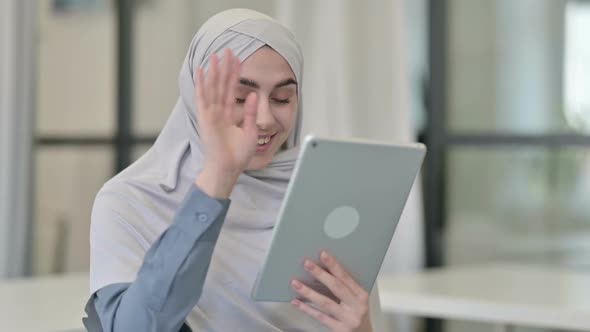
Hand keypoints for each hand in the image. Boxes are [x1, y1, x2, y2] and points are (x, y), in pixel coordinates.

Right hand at [194, 49, 257, 197]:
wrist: (228, 168)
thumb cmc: (238, 155)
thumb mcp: (251, 131)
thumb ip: (252, 112)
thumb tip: (256, 94)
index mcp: (229, 115)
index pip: (232, 90)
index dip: (235, 75)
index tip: (238, 61)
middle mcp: (219, 112)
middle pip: (222, 85)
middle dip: (224, 68)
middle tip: (227, 51)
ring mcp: (211, 114)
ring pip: (212, 87)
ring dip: (213, 71)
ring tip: (214, 55)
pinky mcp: (205, 117)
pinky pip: (202, 97)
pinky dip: (200, 84)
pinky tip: (200, 71)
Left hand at [290, 251, 372, 331]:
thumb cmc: (357, 315)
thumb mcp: (356, 299)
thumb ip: (344, 287)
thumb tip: (323, 269)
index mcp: (361, 295)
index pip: (346, 277)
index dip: (333, 265)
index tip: (323, 254)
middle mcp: (356, 307)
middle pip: (336, 287)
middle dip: (320, 274)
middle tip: (307, 263)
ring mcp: (348, 319)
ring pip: (325, 303)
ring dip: (308, 292)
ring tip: (296, 283)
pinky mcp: (339, 330)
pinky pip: (320, 317)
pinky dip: (306, 308)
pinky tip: (297, 302)